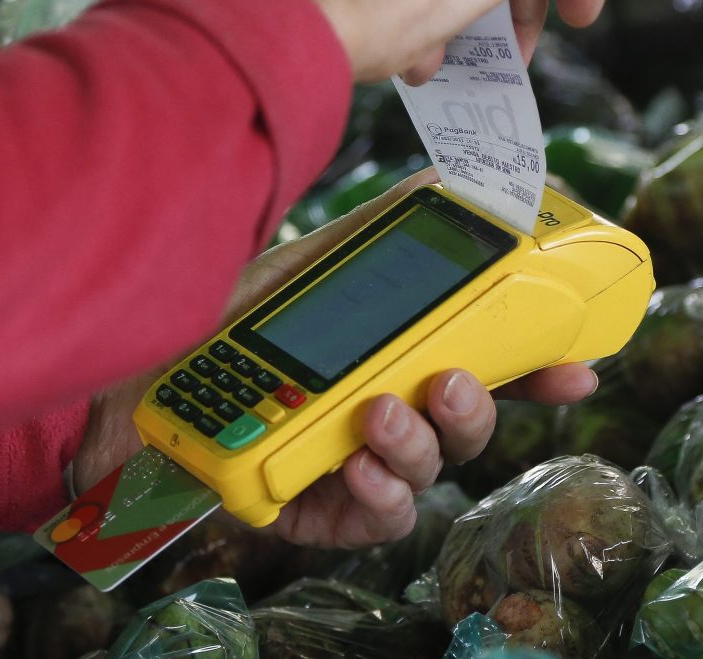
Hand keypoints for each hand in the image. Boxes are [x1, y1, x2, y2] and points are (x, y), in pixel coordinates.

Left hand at [71, 170, 598, 547]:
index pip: (485, 365)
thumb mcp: (309, 262)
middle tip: (450, 378)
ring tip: (380, 412)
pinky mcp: (310, 509)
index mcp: (394, 353)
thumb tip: (448, 184)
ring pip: (426, 474)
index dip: (538, 371)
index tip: (579, 366)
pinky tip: (360, 464)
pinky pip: (370, 519)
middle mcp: (382, 409)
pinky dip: (378, 495)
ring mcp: (349, 463)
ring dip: (421, 444)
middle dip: (477, 408)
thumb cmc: (220, 317)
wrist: (122, 369)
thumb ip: (380, 233)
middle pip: (465, 426)